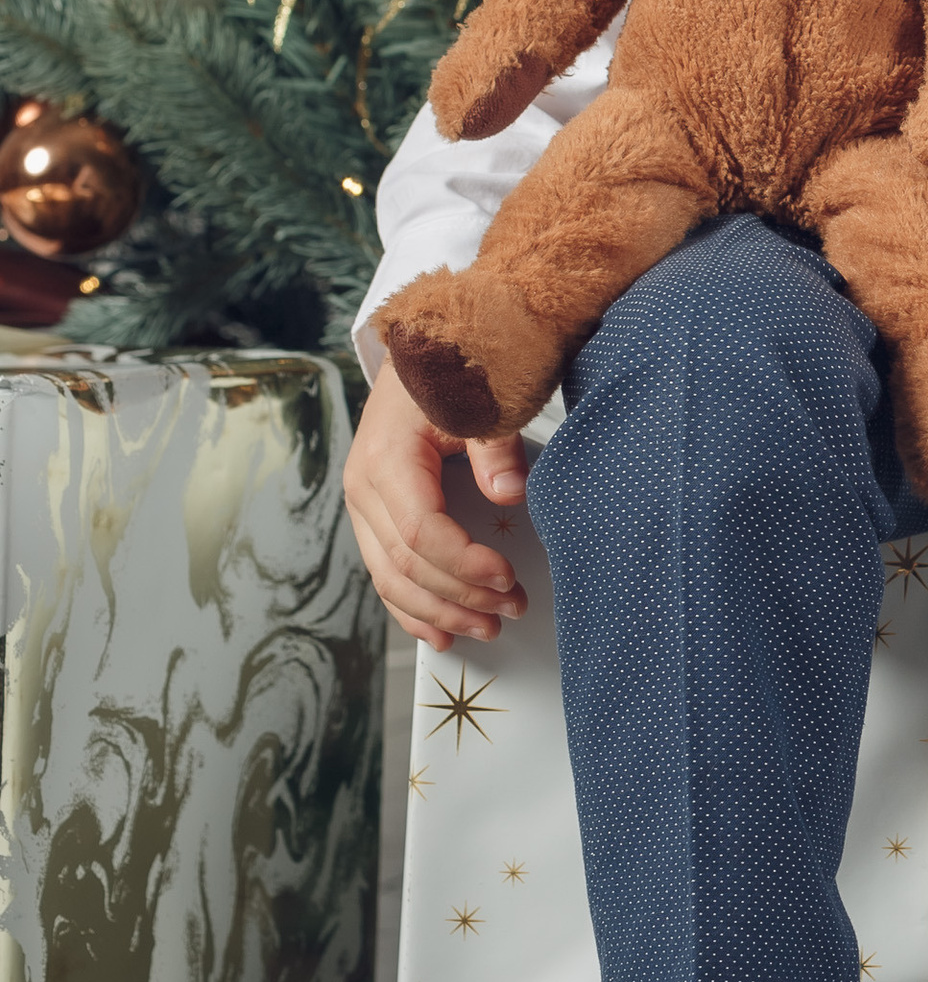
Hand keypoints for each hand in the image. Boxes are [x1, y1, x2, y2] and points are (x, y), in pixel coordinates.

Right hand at [343, 357, 529, 650]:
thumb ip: (495, 446)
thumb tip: (511, 495)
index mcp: (387, 460)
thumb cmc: (449, 369)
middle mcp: (364, 488)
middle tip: (511, 610)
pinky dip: (411, 608)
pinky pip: (385, 573)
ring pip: (391, 578)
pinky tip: (440, 633)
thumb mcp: (477, 397)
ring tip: (488, 628)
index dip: (463, 564)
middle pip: (406, 564)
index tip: (506, 578)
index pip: (420, 532)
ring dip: (440, 611)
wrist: (417, 348)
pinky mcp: (372, 515)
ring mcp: (363, 504)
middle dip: (460, 596)